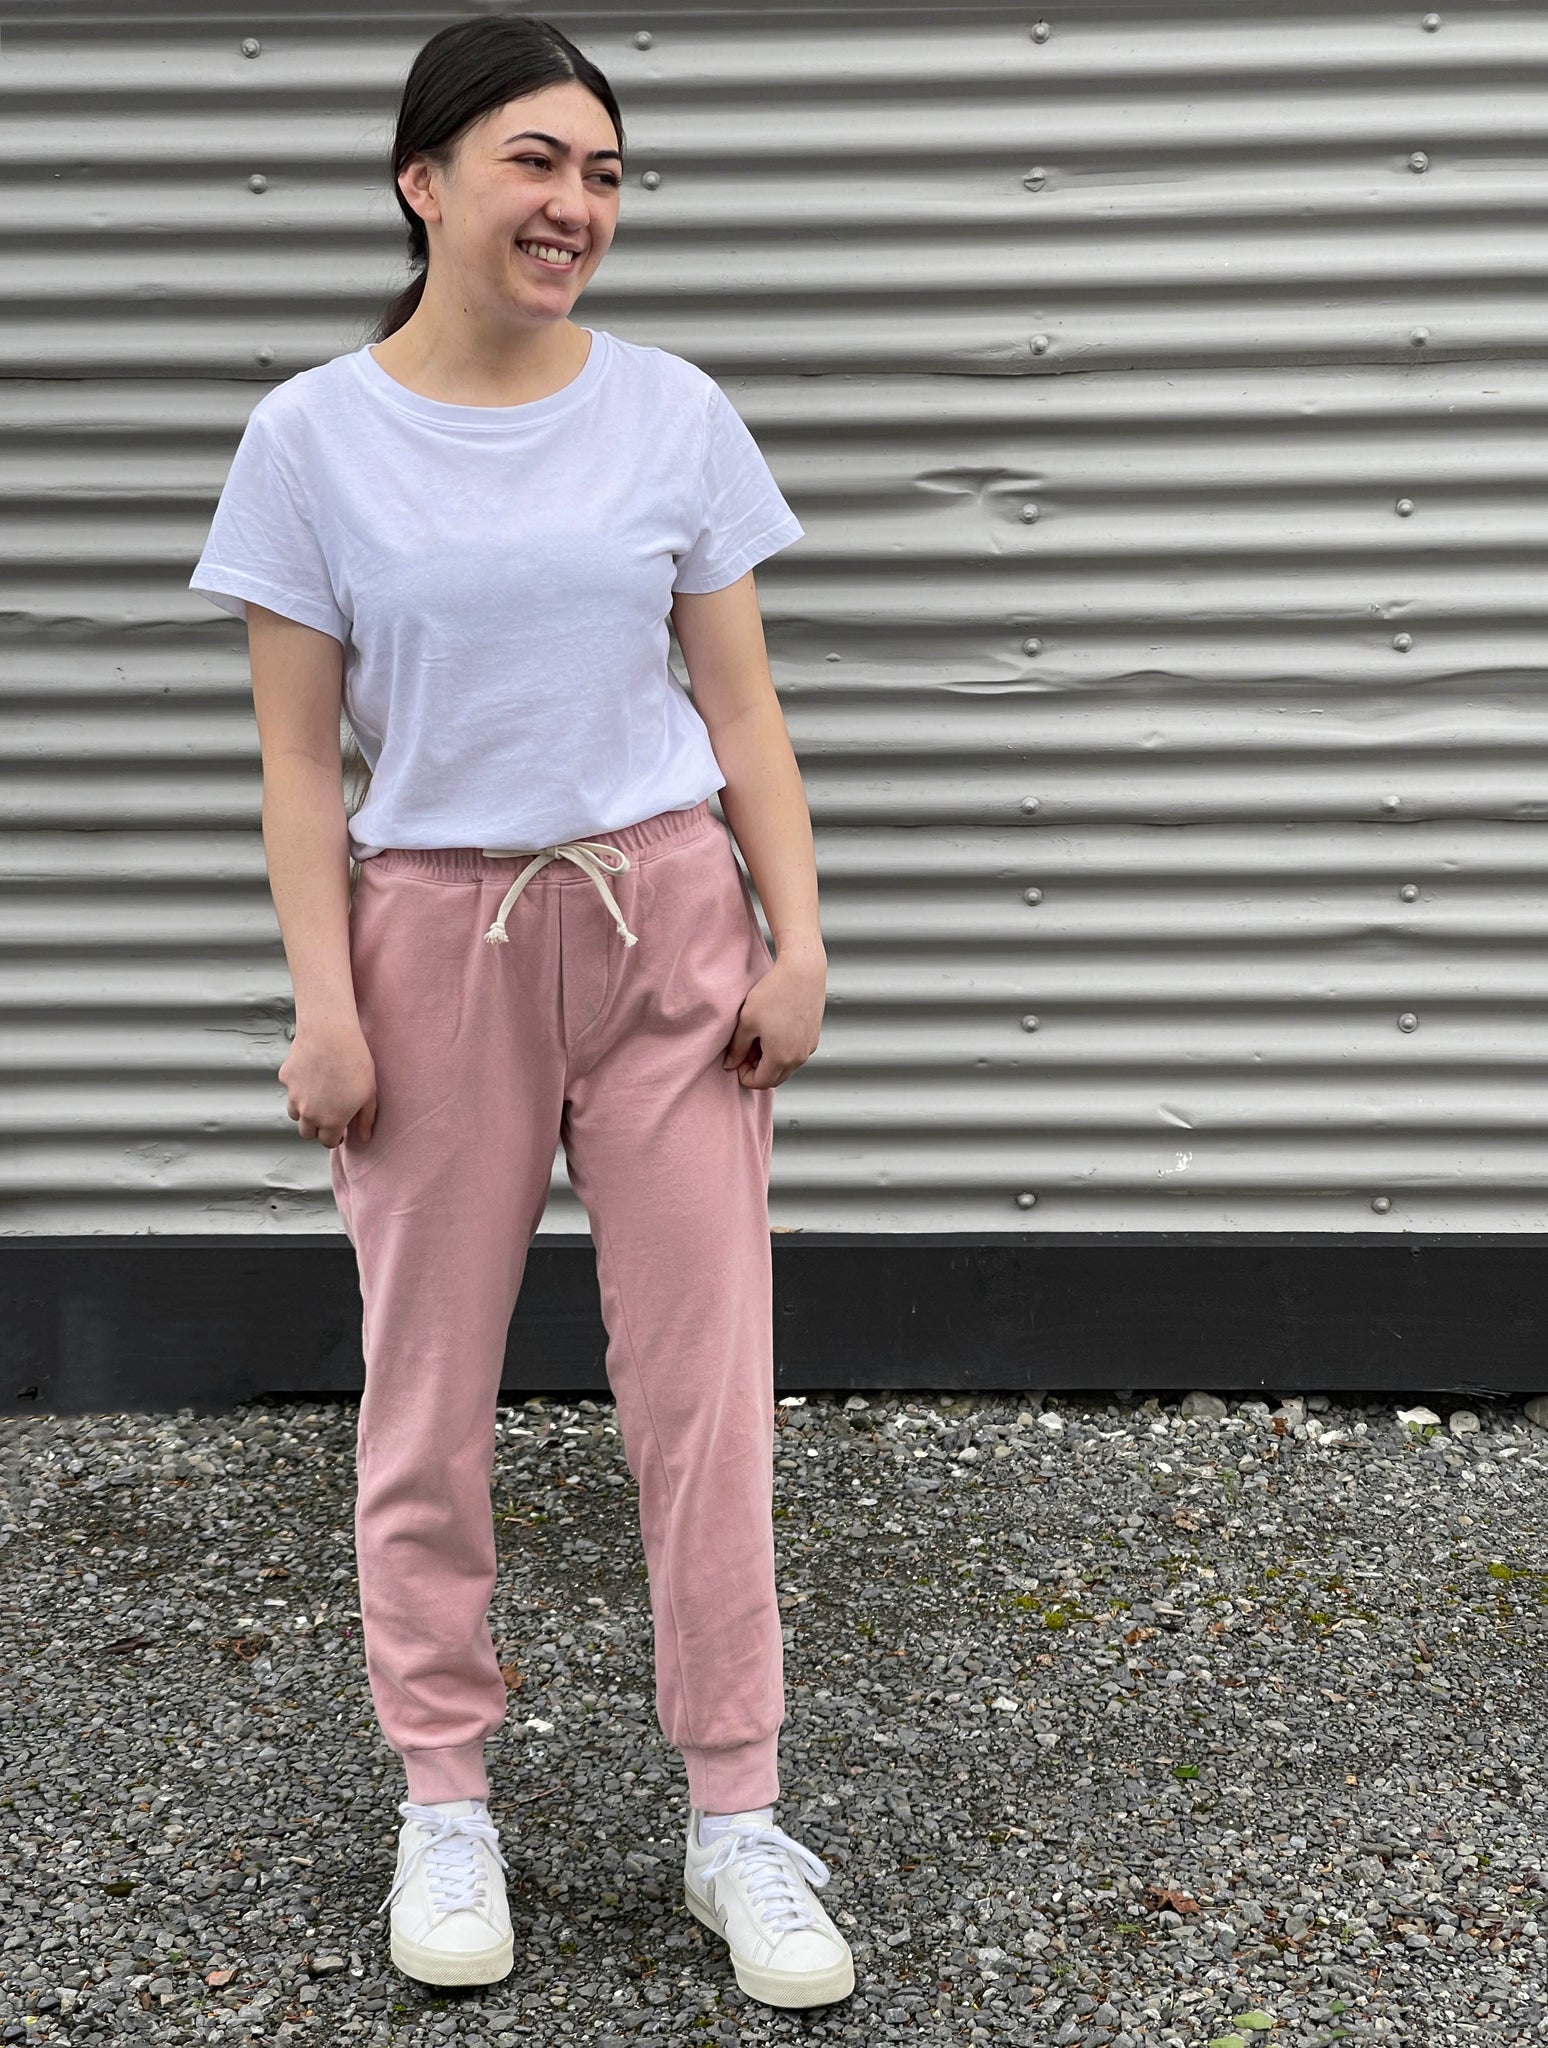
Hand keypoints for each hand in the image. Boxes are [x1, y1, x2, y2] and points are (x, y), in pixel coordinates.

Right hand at [278, 1024, 377, 1146]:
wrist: (330, 1035)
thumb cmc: (355, 1063)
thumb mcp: (369, 1094)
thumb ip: (366, 1119)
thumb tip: (364, 1137)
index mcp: (331, 1121)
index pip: (327, 1142)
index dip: (335, 1138)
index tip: (340, 1131)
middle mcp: (308, 1114)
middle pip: (307, 1133)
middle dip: (317, 1129)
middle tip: (328, 1116)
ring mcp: (293, 1096)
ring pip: (295, 1113)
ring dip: (304, 1112)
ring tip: (318, 1097)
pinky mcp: (285, 1078)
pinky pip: (290, 1089)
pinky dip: (298, 1087)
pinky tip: (312, 1073)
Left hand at [721, 944, 825, 1088]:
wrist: (802, 971)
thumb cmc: (773, 993)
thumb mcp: (747, 1021)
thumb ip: (737, 1048)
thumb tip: (730, 1065)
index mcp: (780, 1058)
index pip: (759, 1083)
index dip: (743, 1076)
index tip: (736, 1060)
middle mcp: (798, 1058)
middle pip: (774, 1079)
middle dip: (757, 1071)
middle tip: (744, 1052)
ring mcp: (808, 1048)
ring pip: (786, 1067)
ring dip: (770, 1062)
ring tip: (758, 1040)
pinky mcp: (814, 1037)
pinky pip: (796, 1055)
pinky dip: (783, 1052)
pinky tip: (772, 1032)